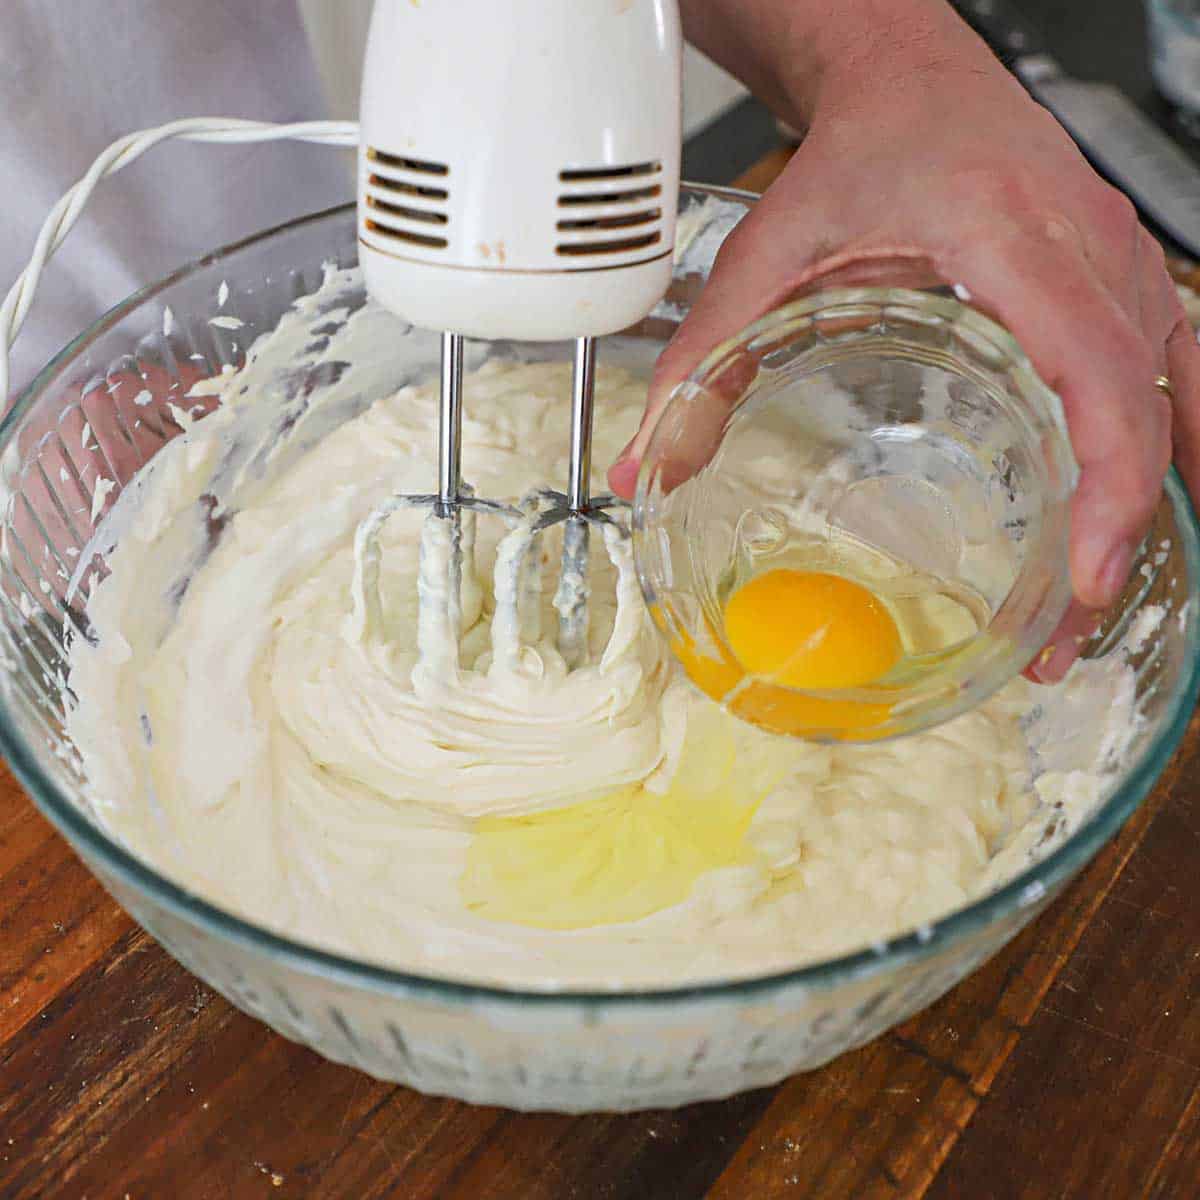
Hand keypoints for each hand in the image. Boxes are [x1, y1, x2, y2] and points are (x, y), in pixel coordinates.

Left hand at [609, 29, 1199, 680]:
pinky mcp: (1124, 275)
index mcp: (1011, 236)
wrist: (912, 78)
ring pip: (1178, 393)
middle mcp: (1089, 249)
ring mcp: (1121, 260)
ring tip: (1090, 603)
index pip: (1094, 365)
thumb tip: (644, 463)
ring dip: (1151, 504)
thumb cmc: (861, 147)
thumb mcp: (768, 249)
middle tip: (1067, 635)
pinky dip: (1167, 448)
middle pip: (1147, 404)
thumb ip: (704, 359)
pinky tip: (1141, 514)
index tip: (1088, 567)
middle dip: (1123, 531)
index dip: (1113, 474)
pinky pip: (1177, 370)